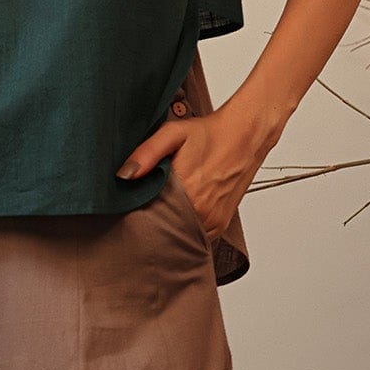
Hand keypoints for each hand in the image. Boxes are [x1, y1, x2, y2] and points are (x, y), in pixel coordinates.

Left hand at [115, 101, 266, 240]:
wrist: (245, 135)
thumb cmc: (210, 133)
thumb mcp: (173, 133)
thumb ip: (147, 154)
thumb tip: (125, 175)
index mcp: (188, 192)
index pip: (150, 219)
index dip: (137, 214)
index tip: (131, 207)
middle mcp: (202, 212)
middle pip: (165, 231)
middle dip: (152, 224)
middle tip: (145, 208)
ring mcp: (213, 222)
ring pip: (181, 236)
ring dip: (170, 228)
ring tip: (164, 209)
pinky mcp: (220, 225)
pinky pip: (196, 236)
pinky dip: (186, 228)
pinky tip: (181, 212)